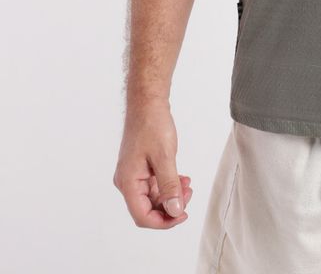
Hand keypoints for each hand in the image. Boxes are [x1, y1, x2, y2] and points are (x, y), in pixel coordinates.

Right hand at [113, 97, 193, 228]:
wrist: (147, 103)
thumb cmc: (152, 125)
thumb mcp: (165, 157)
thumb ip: (169, 186)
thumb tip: (174, 211)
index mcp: (128, 182)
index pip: (142, 216)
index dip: (163, 221)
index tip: (182, 215)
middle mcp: (127, 182)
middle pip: (147, 208)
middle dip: (170, 206)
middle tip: (188, 194)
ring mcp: (133, 175)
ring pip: (152, 197)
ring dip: (171, 195)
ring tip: (187, 185)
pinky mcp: (140, 168)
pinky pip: (153, 185)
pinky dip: (168, 185)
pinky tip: (181, 178)